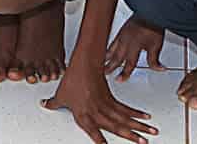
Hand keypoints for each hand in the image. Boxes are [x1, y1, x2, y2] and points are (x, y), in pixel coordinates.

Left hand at [42, 60, 157, 143]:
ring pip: (124, 118)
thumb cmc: (73, 78)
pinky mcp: (112, 97)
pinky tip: (145, 117)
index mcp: (83, 114)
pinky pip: (126, 108)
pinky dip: (136, 114)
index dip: (100, 141)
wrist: (84, 62)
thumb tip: (45, 104)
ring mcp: (105, 105)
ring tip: (151, 133)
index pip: (93, 132)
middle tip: (143, 143)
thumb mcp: (60, 94)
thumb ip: (54, 103)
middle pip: (116, 126)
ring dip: (139, 126)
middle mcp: (96, 111)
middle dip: (131, 136)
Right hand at [103, 17, 167, 79]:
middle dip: (110, 67)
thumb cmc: (153, 26)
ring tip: (102, 63)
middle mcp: (126, 42)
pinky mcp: (121, 30)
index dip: (124, 74)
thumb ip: (154, 60)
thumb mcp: (157, 46)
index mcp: (134, 47)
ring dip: (107, 58)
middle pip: (116, 58)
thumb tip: (158, 69)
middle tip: (105, 74)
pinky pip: (112, 41)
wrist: (150, 11)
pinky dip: (108, 48)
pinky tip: (107, 49)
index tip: (119, 79)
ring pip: (111, 49)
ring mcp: (122, 35)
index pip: (128, 64)